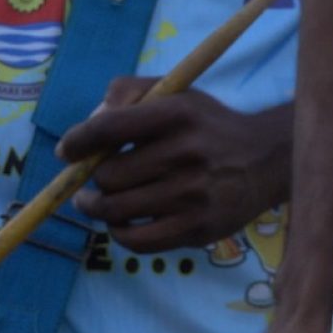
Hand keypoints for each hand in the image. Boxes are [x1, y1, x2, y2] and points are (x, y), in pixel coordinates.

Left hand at [57, 77, 291, 252]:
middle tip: (97, 179)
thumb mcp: (176, 93)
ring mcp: (192, 195)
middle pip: (109, 175)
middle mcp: (185, 154)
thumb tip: (88, 125)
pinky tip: (120, 222)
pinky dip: (118, 232)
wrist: (265, 161)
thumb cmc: (207, 125)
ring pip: (116, 210)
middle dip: (95, 177)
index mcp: (176, 113)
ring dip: (97, 206)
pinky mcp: (197, 229)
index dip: (79, 141)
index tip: (67, 152)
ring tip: (96, 202)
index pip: (109, 127)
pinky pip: (137, 240)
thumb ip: (128, 92)